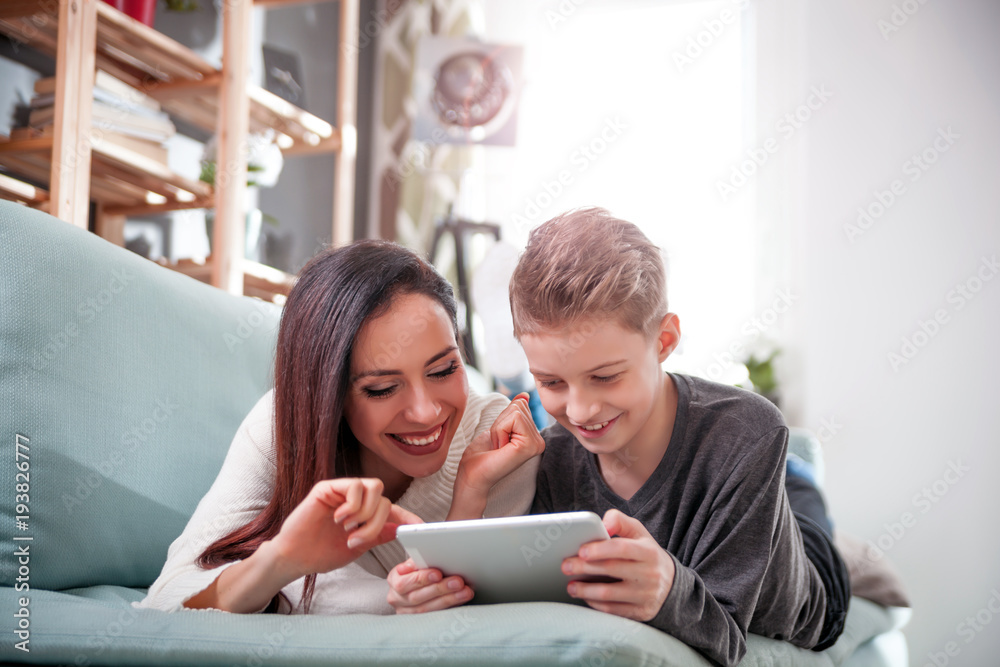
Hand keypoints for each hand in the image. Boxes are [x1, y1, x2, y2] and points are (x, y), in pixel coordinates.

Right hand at [271, 478, 421, 580]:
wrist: (295, 557)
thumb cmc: (322, 553)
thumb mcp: (358, 547)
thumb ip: (377, 535)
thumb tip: (401, 528)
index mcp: (365, 513)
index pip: (393, 509)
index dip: (409, 517)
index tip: (423, 528)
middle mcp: (356, 499)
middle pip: (386, 499)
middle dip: (376, 523)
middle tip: (357, 539)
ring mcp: (342, 491)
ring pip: (375, 488)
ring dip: (365, 514)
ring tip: (348, 529)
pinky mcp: (328, 487)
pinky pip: (354, 486)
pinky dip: (352, 505)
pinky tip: (339, 518)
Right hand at [386, 558, 472, 612]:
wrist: (413, 585)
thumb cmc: (416, 569)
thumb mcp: (414, 562)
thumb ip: (418, 560)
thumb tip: (425, 555)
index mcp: (394, 580)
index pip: (404, 582)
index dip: (421, 579)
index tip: (438, 573)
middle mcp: (397, 598)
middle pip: (417, 597)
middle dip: (440, 589)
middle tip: (458, 581)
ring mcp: (407, 612)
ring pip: (427, 609)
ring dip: (449, 599)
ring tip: (465, 591)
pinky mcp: (419, 621)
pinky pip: (435, 616)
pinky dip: (451, 606)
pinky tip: (461, 599)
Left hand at [451, 393, 544, 516]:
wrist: (472, 476)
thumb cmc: (481, 455)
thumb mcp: (499, 426)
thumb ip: (513, 412)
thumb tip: (524, 396)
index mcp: (533, 437)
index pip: (520, 405)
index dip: (501, 419)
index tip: (498, 440)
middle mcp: (539, 441)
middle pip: (519, 406)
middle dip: (500, 422)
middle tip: (497, 444)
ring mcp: (536, 444)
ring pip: (516, 410)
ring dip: (498, 427)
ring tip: (498, 447)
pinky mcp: (529, 446)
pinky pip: (513, 418)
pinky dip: (499, 430)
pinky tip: (500, 448)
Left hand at [561, 509, 674, 621]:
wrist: (670, 583)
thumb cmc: (646, 554)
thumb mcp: (639, 533)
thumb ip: (620, 521)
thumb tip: (603, 524)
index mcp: (649, 552)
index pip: (622, 548)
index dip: (600, 549)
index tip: (581, 551)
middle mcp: (650, 574)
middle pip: (611, 570)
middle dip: (584, 568)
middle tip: (565, 566)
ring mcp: (646, 595)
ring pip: (609, 594)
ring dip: (585, 590)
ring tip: (570, 585)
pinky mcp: (641, 612)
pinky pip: (613, 610)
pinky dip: (595, 604)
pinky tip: (585, 597)